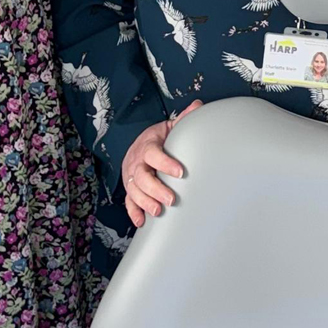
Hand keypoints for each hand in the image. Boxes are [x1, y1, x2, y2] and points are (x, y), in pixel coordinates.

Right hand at [122, 101, 201, 225]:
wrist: (137, 146)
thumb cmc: (157, 139)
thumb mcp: (169, 127)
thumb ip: (183, 119)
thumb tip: (199, 105)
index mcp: (147, 146)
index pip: (153, 154)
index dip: (165, 163)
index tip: (181, 172)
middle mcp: (136, 162)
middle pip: (141, 177)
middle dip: (155, 189)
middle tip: (172, 200)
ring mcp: (131, 177)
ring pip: (133, 191)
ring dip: (145, 202)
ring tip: (158, 211)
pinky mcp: (129, 189)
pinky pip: (128, 202)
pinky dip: (134, 212)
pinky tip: (142, 222)